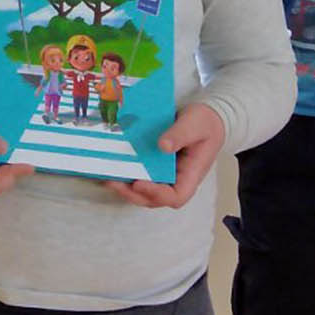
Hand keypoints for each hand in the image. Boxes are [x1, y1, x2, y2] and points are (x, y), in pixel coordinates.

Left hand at [106, 103, 225, 209]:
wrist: (207, 116)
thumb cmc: (205, 122)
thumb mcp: (195, 124)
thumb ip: (180, 134)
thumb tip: (162, 146)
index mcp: (191, 174)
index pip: (176, 196)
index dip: (156, 195)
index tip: (139, 183)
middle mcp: (177, 179)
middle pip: (155, 199)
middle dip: (132, 194)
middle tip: (114, 181)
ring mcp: (165, 174)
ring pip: (144, 190)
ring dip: (125, 187)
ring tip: (107, 176)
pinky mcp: (155, 165)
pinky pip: (140, 175)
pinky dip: (125, 174)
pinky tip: (110, 166)